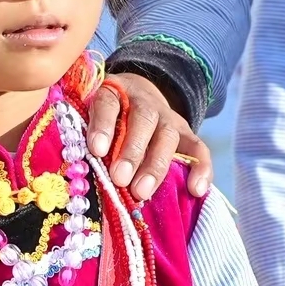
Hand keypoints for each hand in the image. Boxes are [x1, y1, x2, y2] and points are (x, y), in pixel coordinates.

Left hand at [86, 70, 207, 203]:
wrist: (138, 97)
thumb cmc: (109, 119)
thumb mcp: (93, 116)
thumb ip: (91, 136)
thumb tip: (84, 172)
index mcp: (115, 93)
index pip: (109, 103)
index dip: (104, 125)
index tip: (97, 150)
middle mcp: (145, 103)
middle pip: (143, 120)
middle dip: (132, 152)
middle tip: (120, 178)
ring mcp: (169, 118)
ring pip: (168, 137)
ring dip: (156, 166)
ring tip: (142, 192)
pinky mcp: (187, 134)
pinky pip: (198, 149)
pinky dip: (201, 168)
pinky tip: (196, 190)